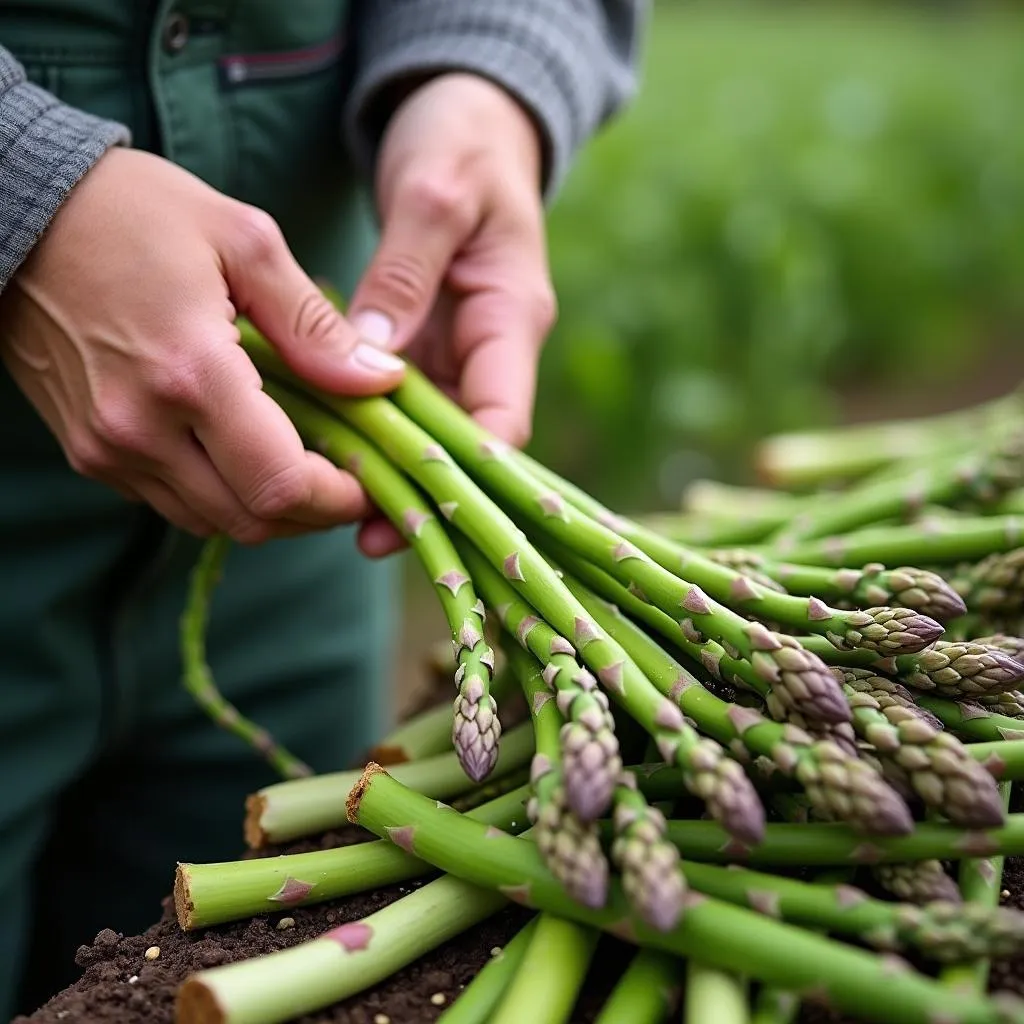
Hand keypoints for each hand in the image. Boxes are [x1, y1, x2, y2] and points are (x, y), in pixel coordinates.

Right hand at [0, 147, 404, 543]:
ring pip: (212, 521)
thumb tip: (381, 380)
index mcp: (191, 374)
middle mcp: (142, 430)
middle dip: (312, 512)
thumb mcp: (243, 241)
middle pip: (252, 521)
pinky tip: (242, 448)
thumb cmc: (132, 212)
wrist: (16, 211)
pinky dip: (221, 492)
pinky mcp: (89, 452)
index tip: (368, 478)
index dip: (339, 499)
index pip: (282, 486)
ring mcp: (108, 448)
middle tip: (345, 474)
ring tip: (300, 460)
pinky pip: (172, 501)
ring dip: (266, 506)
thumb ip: (315, 325)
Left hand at [347, 73, 557, 556]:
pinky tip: (321, 448)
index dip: (471, 474)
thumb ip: (406, 273)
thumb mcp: (435, 194)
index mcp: (512, 316)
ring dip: (386, 468)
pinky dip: (364, 426)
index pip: (505, 417)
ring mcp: (456, 349)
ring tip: (330, 507)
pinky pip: (396, 399)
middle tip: (360, 532)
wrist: (465, 122)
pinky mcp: (423, 344)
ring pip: (428, 429)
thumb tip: (372, 358)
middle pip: (464, 441)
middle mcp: (489, 348)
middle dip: (420, 489)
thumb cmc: (461, 145)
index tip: (420, 508)